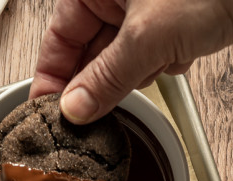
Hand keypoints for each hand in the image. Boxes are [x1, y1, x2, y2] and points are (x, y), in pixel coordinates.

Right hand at [30, 0, 232, 122]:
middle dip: (101, 81)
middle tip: (96, 117)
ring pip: (124, 58)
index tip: (49, 115)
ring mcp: (147, 7)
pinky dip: (166, 64)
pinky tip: (183, 55)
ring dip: (139, 73)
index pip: (59, 36)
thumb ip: (107, 78)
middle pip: (90, 51)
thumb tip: (77, 109)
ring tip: (158, 66)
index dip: (53, 78)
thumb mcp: (149, 38)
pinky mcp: (176, 20)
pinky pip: (154, 55)